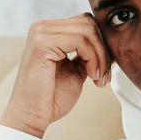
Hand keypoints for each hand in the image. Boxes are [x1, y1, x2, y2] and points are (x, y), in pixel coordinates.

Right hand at [0, 15, 110, 139]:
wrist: (32, 116)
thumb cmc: (51, 97)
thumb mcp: (75, 69)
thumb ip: (86, 52)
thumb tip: (108, 41)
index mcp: (48, 31)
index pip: (86, 23)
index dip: (102, 45)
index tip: (105, 69)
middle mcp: (42, 27)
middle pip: (89, 23)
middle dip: (104, 50)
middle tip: (104, 75)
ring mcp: (40, 33)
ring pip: (88, 31)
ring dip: (100, 56)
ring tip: (98, 78)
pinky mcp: (41, 43)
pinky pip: (80, 41)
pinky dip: (93, 59)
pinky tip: (91, 76)